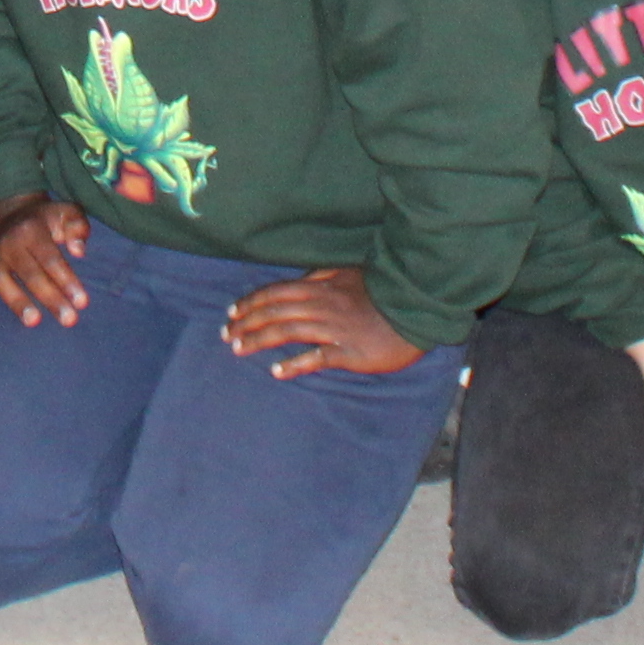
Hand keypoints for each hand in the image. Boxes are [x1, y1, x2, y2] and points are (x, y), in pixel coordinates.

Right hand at [0, 193, 89, 326]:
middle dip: (50, 297)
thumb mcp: (66, 212)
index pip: (51, 258)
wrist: (9, 212)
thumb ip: (78, 226)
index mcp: (32, 230)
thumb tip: (79, 251)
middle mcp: (8, 242)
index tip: (82, 303)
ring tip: (34, 321)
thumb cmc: (45, 220)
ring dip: (16, 301)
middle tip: (69, 320)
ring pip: (0, 280)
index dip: (67, 280)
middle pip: (30, 273)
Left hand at [224, 263, 422, 379]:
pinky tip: (277, 371)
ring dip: (260, 340)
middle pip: (275, 312)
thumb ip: (322, 275)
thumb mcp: (350, 273)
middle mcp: (323, 305)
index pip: (276, 292)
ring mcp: (335, 329)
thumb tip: (298, 278)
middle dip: (247, 322)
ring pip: (289, 332)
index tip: (232, 312)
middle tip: (226, 335)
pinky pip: (317, 357)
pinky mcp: (350, 352)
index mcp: (321, 286)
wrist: (417, 309)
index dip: (251, 302)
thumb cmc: (382, 292)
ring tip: (239, 349)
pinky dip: (295, 364)